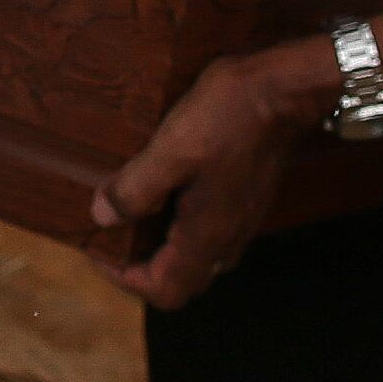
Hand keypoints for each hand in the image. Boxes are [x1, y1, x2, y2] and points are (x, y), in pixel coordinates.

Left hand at [88, 41, 334, 308]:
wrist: (284, 90)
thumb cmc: (229, 117)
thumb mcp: (171, 149)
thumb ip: (135, 189)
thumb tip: (101, 217)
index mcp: (206, 236)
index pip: (164, 290)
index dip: (124, 279)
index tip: (98, 249)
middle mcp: (227, 238)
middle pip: (181, 282)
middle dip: (141, 270)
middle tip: (111, 239)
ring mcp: (241, 220)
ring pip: (197, 259)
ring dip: (161, 250)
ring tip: (131, 217)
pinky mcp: (247, 199)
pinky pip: (209, 233)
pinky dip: (179, 228)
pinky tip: (165, 194)